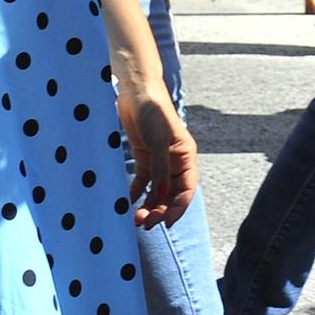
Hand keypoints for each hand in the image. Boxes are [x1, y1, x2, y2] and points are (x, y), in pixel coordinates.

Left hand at [118, 84, 196, 228]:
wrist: (136, 91)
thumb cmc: (154, 112)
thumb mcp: (159, 141)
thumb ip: (160, 169)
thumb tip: (163, 196)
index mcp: (186, 158)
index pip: (186, 190)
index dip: (178, 208)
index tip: (167, 223)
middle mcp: (174, 162)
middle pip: (170, 194)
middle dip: (160, 210)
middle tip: (146, 223)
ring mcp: (158, 161)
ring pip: (156, 191)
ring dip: (148, 205)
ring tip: (136, 219)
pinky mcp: (143, 157)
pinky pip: (142, 182)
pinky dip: (136, 193)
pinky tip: (128, 204)